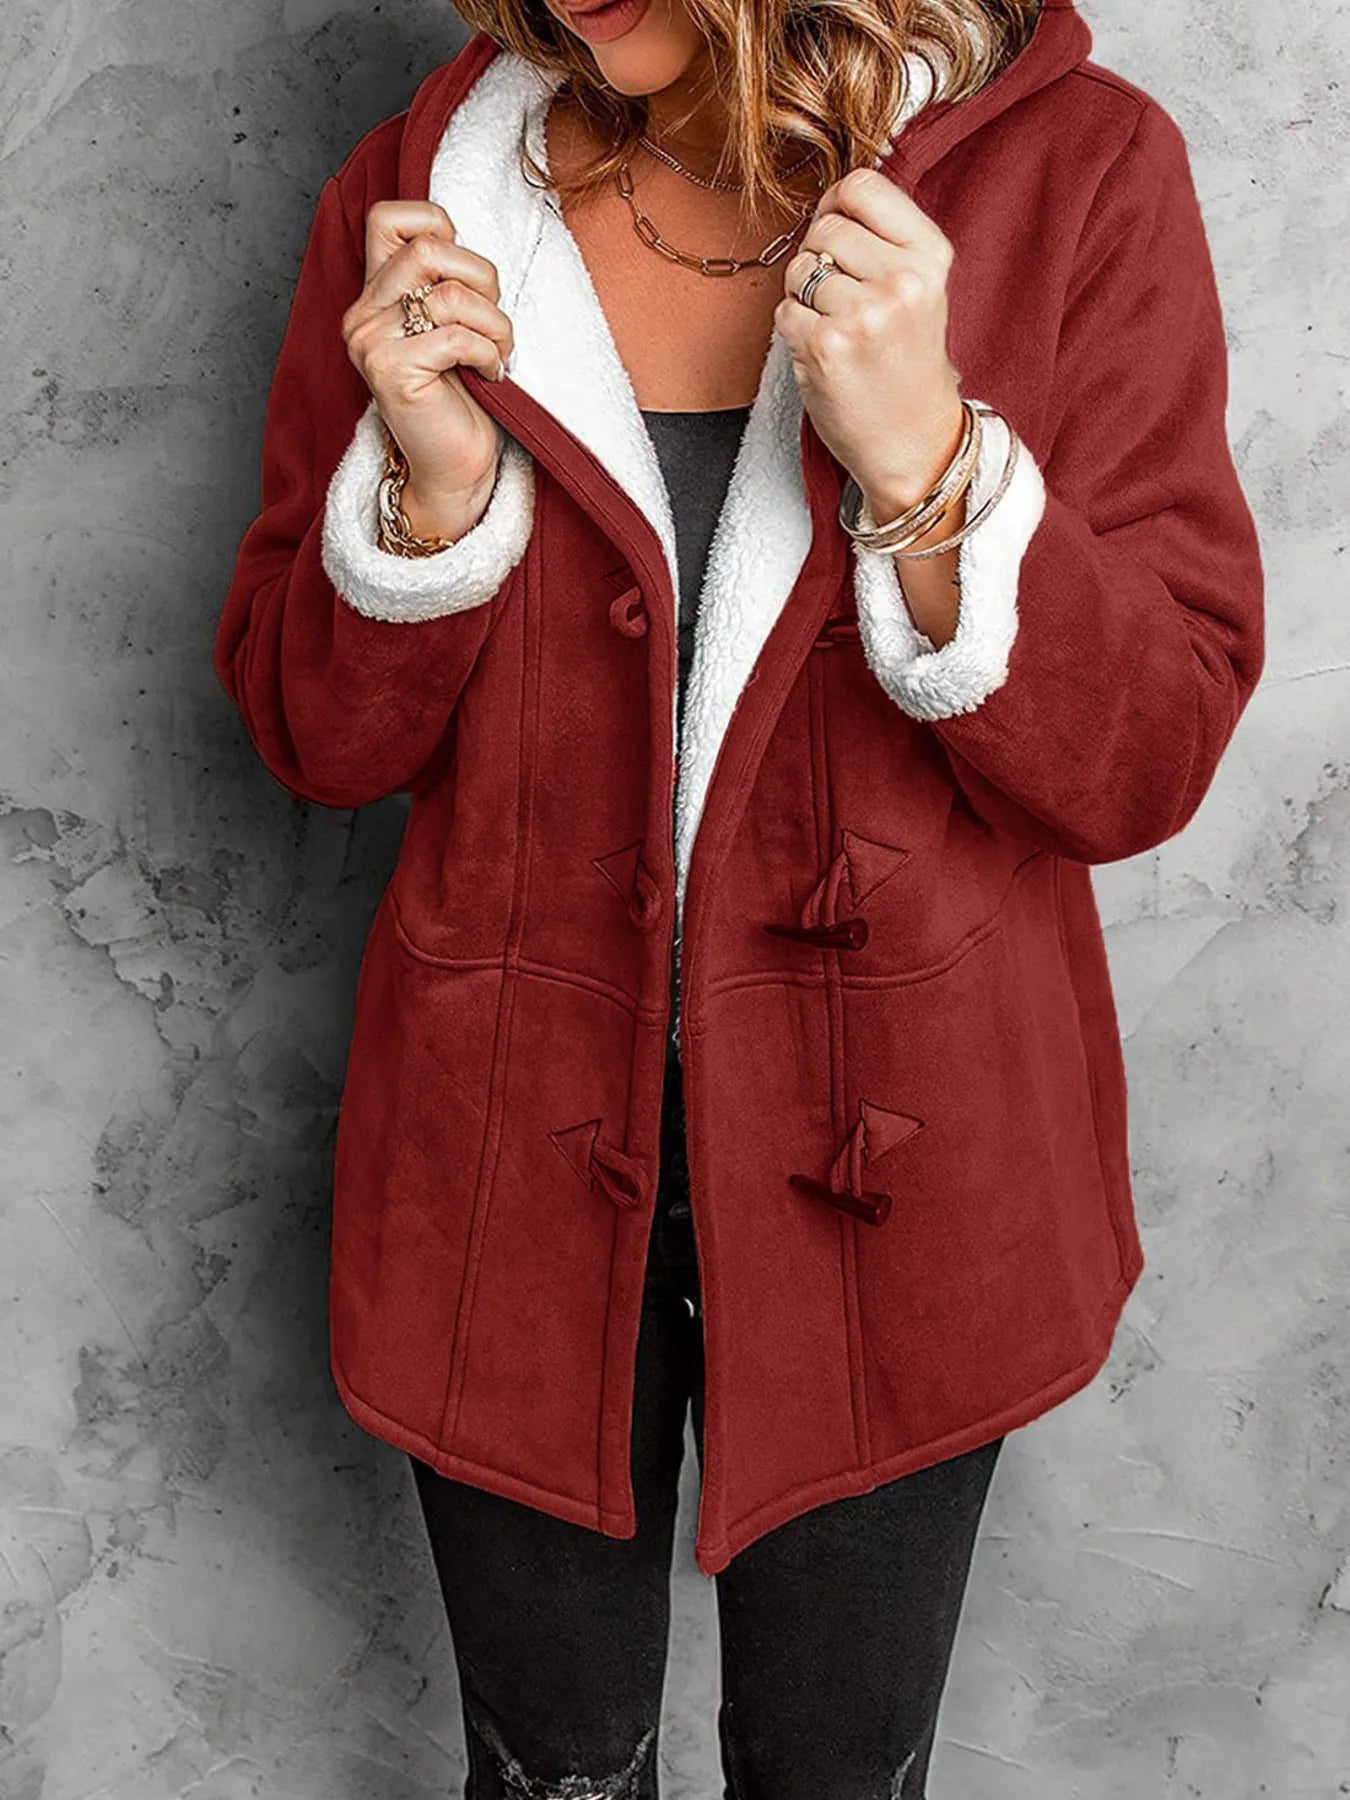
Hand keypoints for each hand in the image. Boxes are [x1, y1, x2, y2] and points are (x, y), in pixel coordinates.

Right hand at [342, 202, 516, 534]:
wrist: (453, 471)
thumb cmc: (462, 399)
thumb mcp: (451, 325)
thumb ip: (444, 280)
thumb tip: (462, 235)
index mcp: (374, 296)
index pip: (389, 217)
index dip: (438, 227)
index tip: (465, 277)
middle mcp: (362, 316)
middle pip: (429, 249)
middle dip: (482, 280)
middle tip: (494, 323)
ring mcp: (370, 344)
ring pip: (449, 294)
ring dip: (494, 324)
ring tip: (498, 353)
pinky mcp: (391, 372)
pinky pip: (455, 336)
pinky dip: (488, 353)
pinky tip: (491, 375)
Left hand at [773, 167, 963, 512]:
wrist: (914, 441)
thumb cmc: (908, 364)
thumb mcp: (920, 288)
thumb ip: (884, 239)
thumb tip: (830, 199)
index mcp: (930, 257)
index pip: (862, 186)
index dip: (836, 205)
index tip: (838, 235)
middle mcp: (902, 281)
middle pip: (825, 229)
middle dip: (818, 259)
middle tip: (839, 299)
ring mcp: (863, 315)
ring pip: (799, 270)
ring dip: (803, 298)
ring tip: (836, 329)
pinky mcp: (826, 347)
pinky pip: (784, 312)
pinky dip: (794, 332)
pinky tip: (824, 354)